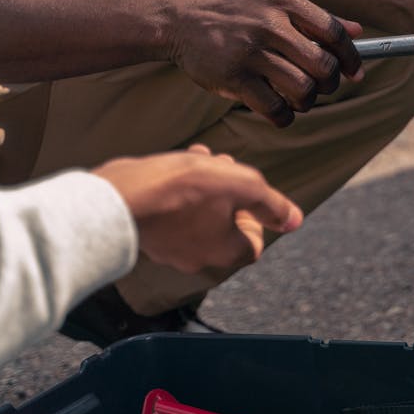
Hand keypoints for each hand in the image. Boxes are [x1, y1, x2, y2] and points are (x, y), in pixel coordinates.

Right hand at [93, 145, 301, 273]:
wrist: (118, 197)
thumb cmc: (183, 190)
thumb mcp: (242, 186)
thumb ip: (272, 203)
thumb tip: (295, 220)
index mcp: (225, 253)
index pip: (255, 241)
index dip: (256, 215)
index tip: (245, 194)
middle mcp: (197, 257)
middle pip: (227, 224)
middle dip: (230, 191)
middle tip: (224, 166)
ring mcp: (169, 248)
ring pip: (199, 213)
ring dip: (206, 183)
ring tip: (201, 156)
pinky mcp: (147, 232)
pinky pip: (173, 211)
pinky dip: (180, 188)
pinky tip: (176, 163)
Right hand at [167, 0, 363, 126]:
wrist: (181, 20)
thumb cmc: (235, 9)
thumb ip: (315, 15)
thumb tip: (358, 31)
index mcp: (283, 1)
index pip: (333, 31)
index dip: (350, 56)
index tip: (354, 72)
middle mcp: (269, 24)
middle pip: (322, 65)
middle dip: (330, 83)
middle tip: (322, 87)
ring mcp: (250, 52)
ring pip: (302, 89)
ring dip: (308, 101)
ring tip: (301, 98)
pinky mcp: (234, 77)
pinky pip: (274, 107)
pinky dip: (284, 116)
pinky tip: (281, 111)